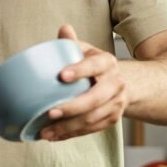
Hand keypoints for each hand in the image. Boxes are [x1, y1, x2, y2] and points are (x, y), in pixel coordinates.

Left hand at [39, 25, 127, 140]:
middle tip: (49, 113)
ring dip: (68, 127)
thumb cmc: (94, 64)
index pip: (94, 66)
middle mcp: (115, 83)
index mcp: (107, 62)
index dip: (79, 70)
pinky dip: (71, 134)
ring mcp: (115, 103)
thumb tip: (64, 29)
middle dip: (71, 108)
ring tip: (46, 132)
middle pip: (94, 99)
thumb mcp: (86, 50)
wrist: (121, 82)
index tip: (61, 76)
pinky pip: (91, 129)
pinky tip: (54, 136)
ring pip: (92, 118)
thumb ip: (72, 42)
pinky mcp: (111, 119)